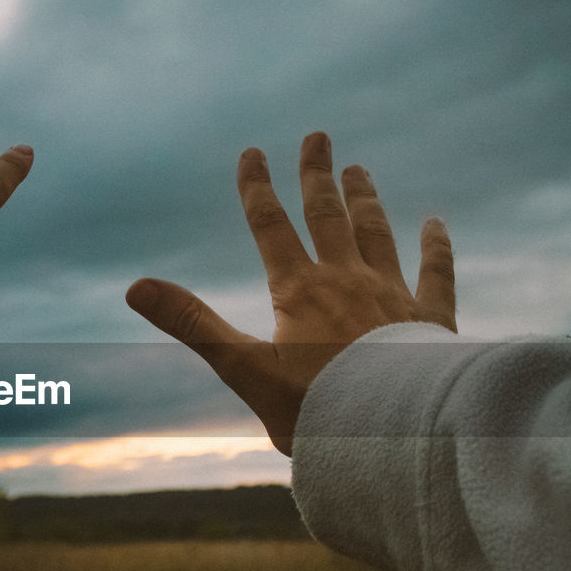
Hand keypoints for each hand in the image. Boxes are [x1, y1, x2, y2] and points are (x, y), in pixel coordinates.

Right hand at [126, 132, 455, 455]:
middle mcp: (347, 281)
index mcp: (299, 291)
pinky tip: (435, 224)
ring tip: (359, 170)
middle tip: (318, 137)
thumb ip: (191, 324)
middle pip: (328, 216)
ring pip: (376, 234)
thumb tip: (135, 286)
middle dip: (317, 176)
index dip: (258, 188)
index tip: (253, 153)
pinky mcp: (430, 321)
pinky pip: (434, 273)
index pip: (271, 226)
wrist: (394, 433)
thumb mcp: (242, 368)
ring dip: (365, 201)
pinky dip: (434, 247)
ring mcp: (392, 296)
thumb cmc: (315, 407)